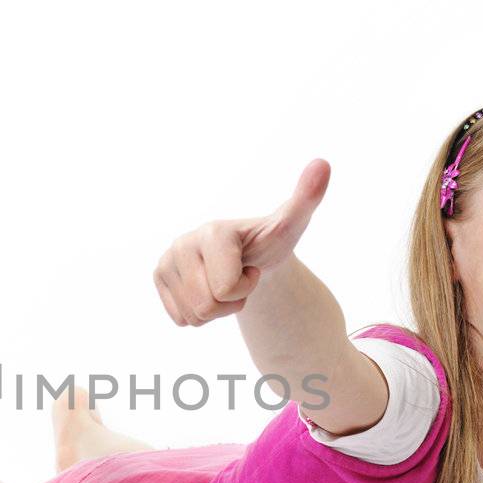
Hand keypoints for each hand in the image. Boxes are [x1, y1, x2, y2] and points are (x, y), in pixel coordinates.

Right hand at [153, 158, 329, 325]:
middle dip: (229, 302)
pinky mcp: (159, 276)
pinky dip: (199, 313)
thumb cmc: (269, 243)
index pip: (226, 290)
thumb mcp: (290, 225)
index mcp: (213, 232)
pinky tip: (208, 288)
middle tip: (236, 277)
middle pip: (206, 306)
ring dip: (215, 310)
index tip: (249, 264)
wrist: (248, 256)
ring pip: (193, 316)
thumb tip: (323, 163)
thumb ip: (307, 198)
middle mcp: (182, 242)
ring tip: (222, 282)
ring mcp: (166, 260)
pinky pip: (180, 319)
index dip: (245, 286)